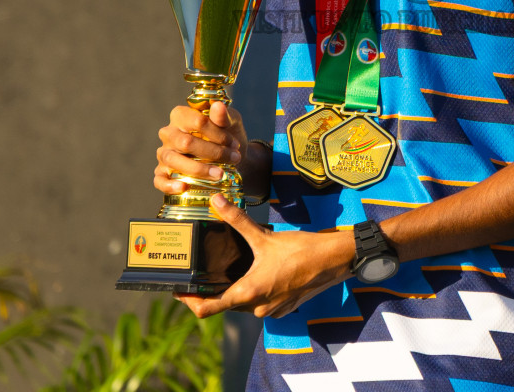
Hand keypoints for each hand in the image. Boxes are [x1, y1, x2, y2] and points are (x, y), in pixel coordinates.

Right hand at [154, 101, 246, 195]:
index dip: (218, 134)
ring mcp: (163, 153)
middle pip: (186, 143)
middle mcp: (168, 133)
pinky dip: (169, 185)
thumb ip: (224, 116)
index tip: (235, 144)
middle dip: (213, 153)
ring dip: (198, 169)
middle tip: (234, 159)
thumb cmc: (227, 136)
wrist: (228, 159)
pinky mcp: (162, 172)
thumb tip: (218, 106)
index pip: (197, 122)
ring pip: (173, 161)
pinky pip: (159, 180)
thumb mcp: (231, 123)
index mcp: (181, 115)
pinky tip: (183, 187)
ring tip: (220, 175)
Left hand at [175, 194, 354, 318]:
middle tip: (203, 273)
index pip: (208, 308)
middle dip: (214, 290)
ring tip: (231, 269)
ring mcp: (272, 311)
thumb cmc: (301, 249)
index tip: (180, 290)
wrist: (334, 261)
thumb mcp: (264, 235)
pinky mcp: (284, 309)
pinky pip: (261, 304)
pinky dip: (255, 291)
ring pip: (244, 304)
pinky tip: (259, 272)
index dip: (189, 301)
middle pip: (225, 305)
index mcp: (249, 293)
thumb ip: (237, 220)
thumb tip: (217, 202)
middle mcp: (258, 308)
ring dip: (236, 290)